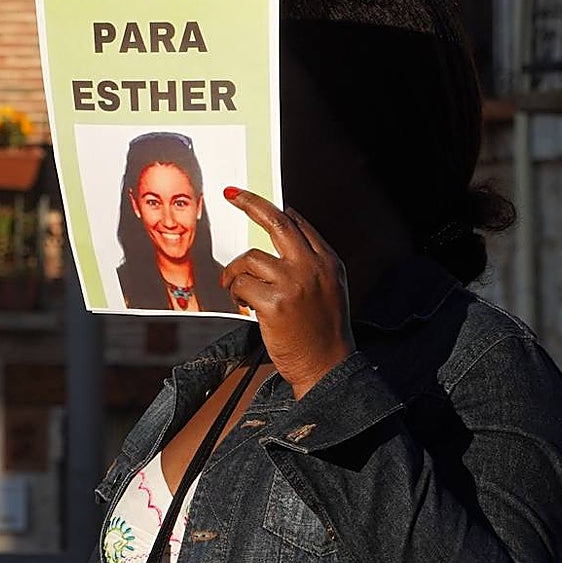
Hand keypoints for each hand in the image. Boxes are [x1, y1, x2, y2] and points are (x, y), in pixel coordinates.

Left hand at [220, 187, 355, 398]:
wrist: (327, 368)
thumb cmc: (323, 332)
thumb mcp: (329, 287)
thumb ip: (311, 257)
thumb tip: (289, 217)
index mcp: (328, 261)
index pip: (297, 224)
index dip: (270, 209)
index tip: (248, 198)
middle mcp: (313, 267)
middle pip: (276, 223)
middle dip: (250, 203)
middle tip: (231, 194)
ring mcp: (294, 284)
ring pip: (249, 259)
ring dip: (236, 274)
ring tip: (240, 291)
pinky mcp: (274, 303)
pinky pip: (241, 284)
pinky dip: (236, 292)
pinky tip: (244, 304)